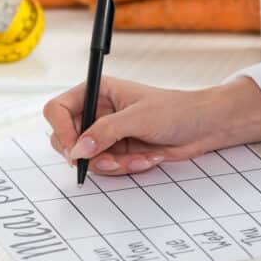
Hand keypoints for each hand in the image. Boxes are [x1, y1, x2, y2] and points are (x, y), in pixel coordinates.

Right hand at [43, 76, 260, 175]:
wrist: (202, 128)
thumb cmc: (175, 111)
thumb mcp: (138, 118)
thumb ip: (105, 132)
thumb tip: (79, 149)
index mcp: (97, 92)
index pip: (58, 109)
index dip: (61, 130)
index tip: (74, 149)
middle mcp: (97, 112)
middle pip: (65, 138)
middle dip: (87, 154)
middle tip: (107, 159)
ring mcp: (106, 134)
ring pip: (86, 158)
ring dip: (111, 164)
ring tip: (138, 157)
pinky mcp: (117, 152)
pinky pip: (106, 168)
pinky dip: (124, 168)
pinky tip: (146, 159)